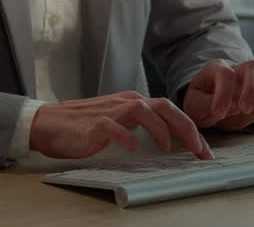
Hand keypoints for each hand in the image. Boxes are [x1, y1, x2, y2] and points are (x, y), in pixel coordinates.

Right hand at [30, 92, 212, 159]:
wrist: (48, 123)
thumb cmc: (84, 125)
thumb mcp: (119, 122)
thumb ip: (140, 125)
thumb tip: (170, 140)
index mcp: (134, 102)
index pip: (170, 110)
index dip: (191, 129)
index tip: (204, 151)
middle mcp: (126, 103)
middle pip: (164, 106)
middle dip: (187, 128)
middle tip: (199, 150)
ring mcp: (110, 112)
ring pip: (142, 110)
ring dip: (160, 129)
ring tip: (167, 148)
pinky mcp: (93, 125)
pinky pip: (112, 127)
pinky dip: (124, 136)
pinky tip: (132, 147)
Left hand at [182, 59, 253, 130]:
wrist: (210, 105)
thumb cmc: (201, 104)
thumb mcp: (194, 107)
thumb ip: (208, 105)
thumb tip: (227, 107)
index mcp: (217, 70)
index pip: (225, 74)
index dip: (223, 93)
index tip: (218, 113)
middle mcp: (238, 69)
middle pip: (252, 66)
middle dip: (251, 88)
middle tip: (243, 108)